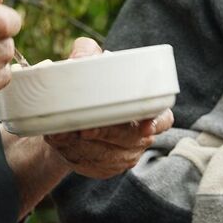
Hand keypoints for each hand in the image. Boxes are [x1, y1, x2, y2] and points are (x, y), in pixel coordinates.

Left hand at [42, 38, 175, 178]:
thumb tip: (83, 53)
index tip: (145, 127)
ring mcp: (121, 156)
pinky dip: (70, 152)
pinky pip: (87, 163)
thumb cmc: (92, 89)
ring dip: (82, 145)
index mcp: (147, 110)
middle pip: (128, 139)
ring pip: (105, 155)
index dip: (156, 123)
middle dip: (105, 134)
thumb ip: (89, 54)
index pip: (162, 119)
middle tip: (84, 128)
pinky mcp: (102, 168)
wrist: (73, 118)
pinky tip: (59, 140)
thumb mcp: (92, 68)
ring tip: (63, 132)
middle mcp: (139, 137)